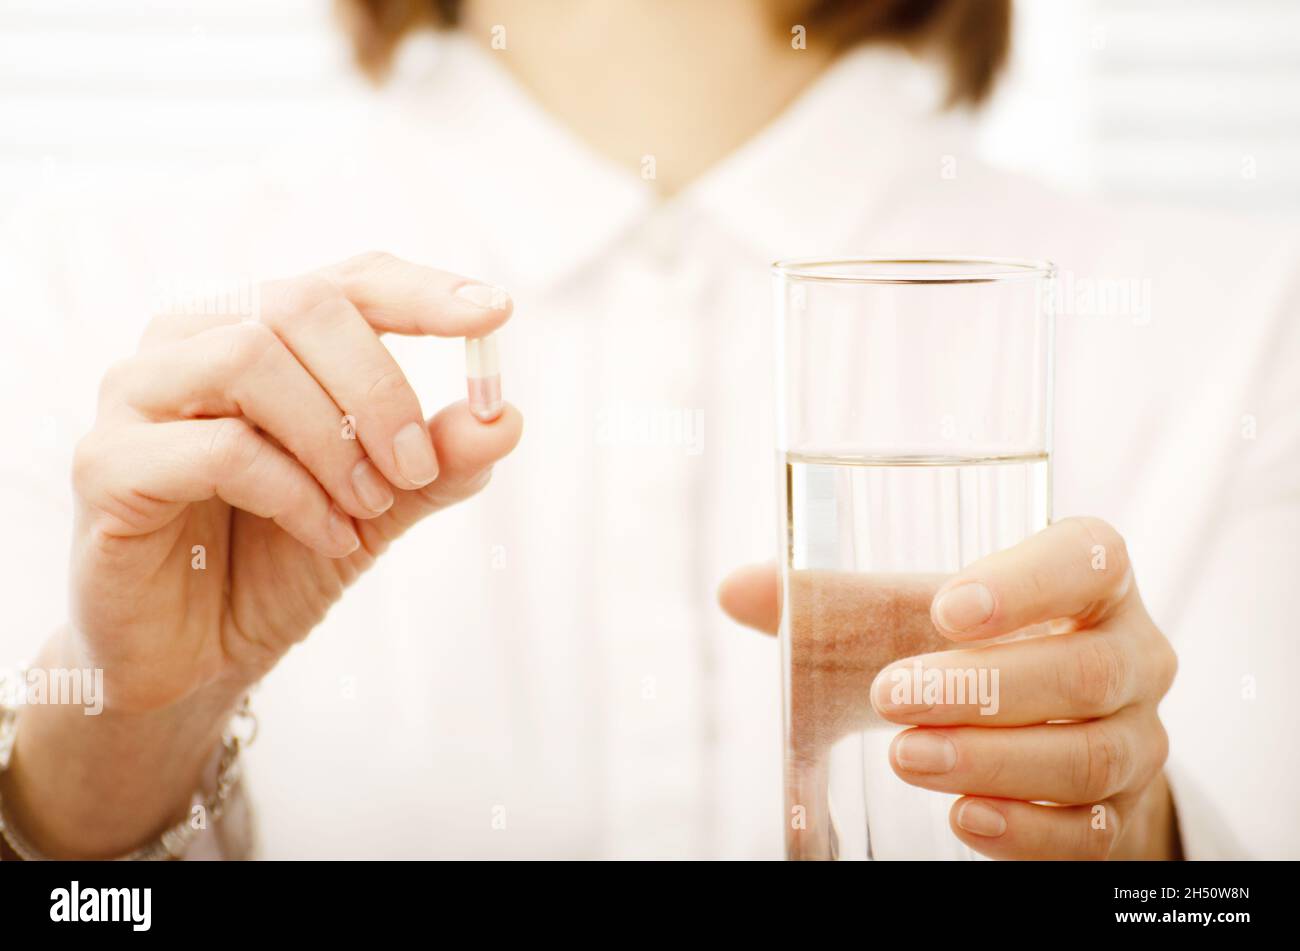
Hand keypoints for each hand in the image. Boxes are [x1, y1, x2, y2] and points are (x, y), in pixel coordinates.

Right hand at [71, 251, 521, 711]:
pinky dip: (294, 493)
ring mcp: (138, 396)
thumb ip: (437, 463)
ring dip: (334, 440)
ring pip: (250, 358)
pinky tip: (327, 536)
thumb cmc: (278, 562)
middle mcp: (191, 343)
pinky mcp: (106, 464)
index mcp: (260, 334)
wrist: (196, 659)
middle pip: (300, 304)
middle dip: (379, 388)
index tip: (495, 315)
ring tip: (369, 507)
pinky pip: (217, 447)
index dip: (422, 291)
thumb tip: (505, 418)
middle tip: (416, 468)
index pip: (346, 281)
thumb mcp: (380, 507)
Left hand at [719, 517, 1179, 859]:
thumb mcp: (908, 619)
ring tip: (907, 758)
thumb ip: (833, 602)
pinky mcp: (1123, 813)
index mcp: (1090, 579)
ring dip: (992, 761)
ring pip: (1089, 756)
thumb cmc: (972, 650)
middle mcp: (1132, 653)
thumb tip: (736, 590)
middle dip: (984, 689)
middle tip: (892, 698)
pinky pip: (1090, 832)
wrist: (1046, 728)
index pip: (1086, 559)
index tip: (949, 609)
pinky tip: (963, 818)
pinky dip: (1024, 830)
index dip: (1027, 583)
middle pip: (1087, 671)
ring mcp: (1137, 738)